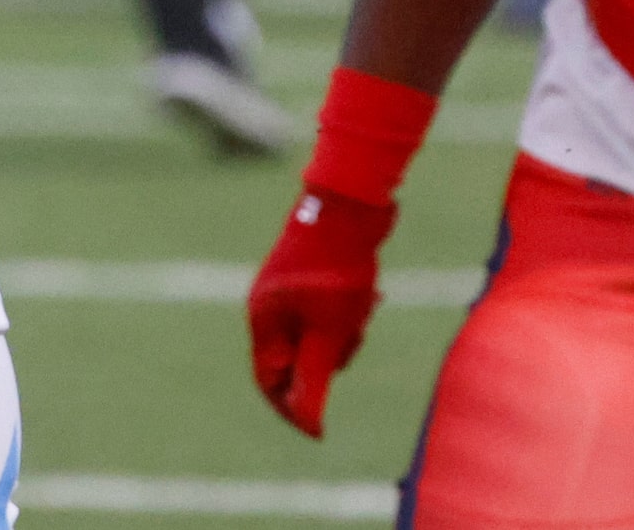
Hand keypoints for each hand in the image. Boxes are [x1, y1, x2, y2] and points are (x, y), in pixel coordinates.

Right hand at [247, 186, 393, 437]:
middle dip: (327, 360)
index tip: (320, 430)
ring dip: (344, 333)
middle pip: (295, 358)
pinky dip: (348, 314)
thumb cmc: (337, 270)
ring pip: (317, 334)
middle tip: (353, 340)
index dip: (292, 409)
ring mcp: (290, 287)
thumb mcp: (328, 332)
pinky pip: (328, 311)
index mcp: (264, 319)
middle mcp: (270, 304)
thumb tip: (308, 422)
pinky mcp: (312, 274)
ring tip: (363, 308)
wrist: (353, 203)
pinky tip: (369, 295)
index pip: (269, 381)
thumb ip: (314, 378)